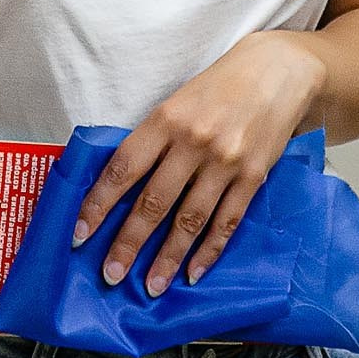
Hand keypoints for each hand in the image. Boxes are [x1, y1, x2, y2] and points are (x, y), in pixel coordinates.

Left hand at [75, 32, 326, 295]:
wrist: (278, 70)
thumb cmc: (218, 87)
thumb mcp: (177, 102)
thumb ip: (154, 140)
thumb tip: (121, 188)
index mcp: (166, 119)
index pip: (123, 168)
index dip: (99, 204)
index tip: (80, 234)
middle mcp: (194, 142)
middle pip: (154, 202)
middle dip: (129, 243)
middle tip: (110, 275)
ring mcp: (226, 162)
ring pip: (190, 220)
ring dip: (167, 258)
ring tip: (150, 287)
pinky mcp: (254, 176)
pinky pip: (227, 221)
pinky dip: (209, 251)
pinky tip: (193, 273)